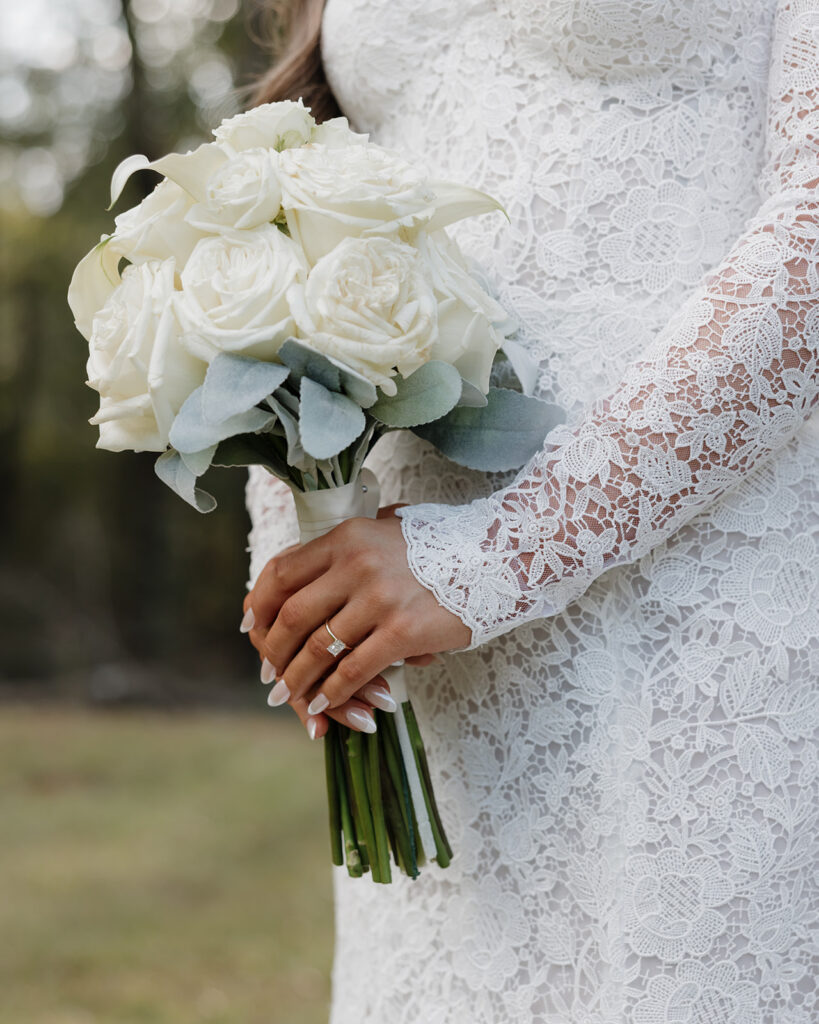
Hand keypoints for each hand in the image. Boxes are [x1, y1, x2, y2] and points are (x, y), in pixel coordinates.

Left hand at [243, 505, 470, 736]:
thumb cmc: (442, 545)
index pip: (282, 573)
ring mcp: (380, 599)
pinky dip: (334, 692)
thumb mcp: (386, 531)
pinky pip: (354, 670)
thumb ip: (347, 550)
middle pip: (293, 616)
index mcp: (346, 537)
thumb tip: (304, 579)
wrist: (499, 555)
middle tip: (270, 674)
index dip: (261, 606)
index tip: (253, 629)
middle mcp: (357, 564)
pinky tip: (326, 704)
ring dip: (299, 679)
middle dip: (274, 652)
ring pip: (319, 649)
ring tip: (290, 696)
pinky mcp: (404, 632)